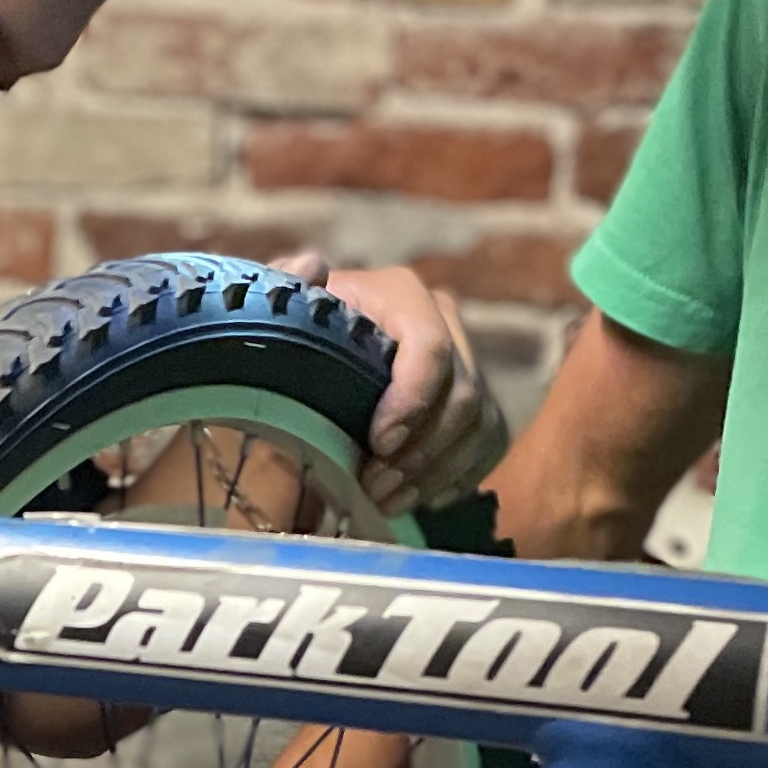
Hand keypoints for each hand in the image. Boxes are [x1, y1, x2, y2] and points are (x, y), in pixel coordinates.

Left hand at [272, 253, 505, 514]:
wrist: (314, 358)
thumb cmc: (295, 333)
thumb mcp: (281, 308)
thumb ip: (284, 285)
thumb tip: (311, 267)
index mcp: (400, 294)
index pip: (430, 345)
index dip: (413, 399)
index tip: (378, 443)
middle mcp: (444, 320)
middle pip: (463, 394)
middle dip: (422, 451)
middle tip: (375, 488)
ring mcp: (467, 362)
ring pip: (479, 426)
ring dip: (435, 472)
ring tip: (387, 500)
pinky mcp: (478, 403)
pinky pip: (487, 446)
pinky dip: (454, 478)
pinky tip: (415, 497)